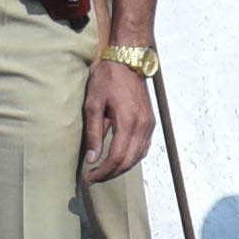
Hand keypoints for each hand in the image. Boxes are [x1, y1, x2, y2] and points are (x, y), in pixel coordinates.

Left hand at [81, 60, 150, 184]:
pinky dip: (131, 158)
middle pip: (128, 162)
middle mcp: (143, 127)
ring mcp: (149, 125)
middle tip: (93, 178)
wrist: (128, 59)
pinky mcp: (150, 122)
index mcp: (128, 122)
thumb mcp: (93, 104)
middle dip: (110, 174)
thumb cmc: (108, 78)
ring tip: (104, 172)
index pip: (116, 158)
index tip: (88, 178)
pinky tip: (119, 159)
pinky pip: (143, 148)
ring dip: (121, 168)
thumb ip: (93, 133)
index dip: (102, 172)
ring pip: (138, 157)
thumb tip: (92, 158)